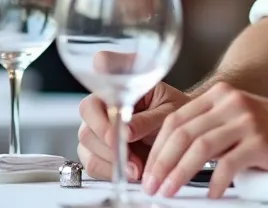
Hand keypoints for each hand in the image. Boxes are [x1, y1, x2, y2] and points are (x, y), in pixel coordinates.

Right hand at [76, 81, 190, 180]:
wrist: (181, 127)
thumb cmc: (173, 111)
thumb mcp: (167, 111)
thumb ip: (146, 120)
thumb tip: (125, 131)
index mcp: (114, 94)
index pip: (90, 106)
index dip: (100, 122)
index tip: (121, 135)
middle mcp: (99, 113)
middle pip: (87, 132)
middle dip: (111, 149)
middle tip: (134, 159)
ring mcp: (96, 135)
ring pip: (88, 152)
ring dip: (112, 163)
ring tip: (137, 168)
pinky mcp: (99, 155)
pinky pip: (94, 167)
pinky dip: (111, 173)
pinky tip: (131, 172)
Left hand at [142, 82, 267, 198]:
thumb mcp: (236, 118)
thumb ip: (209, 128)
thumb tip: (174, 156)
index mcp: (219, 96)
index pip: (175, 119)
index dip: (157, 147)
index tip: (149, 169)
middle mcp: (230, 104)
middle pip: (182, 133)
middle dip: (161, 163)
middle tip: (153, 184)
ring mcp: (245, 121)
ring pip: (199, 147)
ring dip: (178, 173)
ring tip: (169, 191)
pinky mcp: (260, 141)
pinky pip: (228, 164)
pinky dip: (214, 182)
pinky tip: (210, 193)